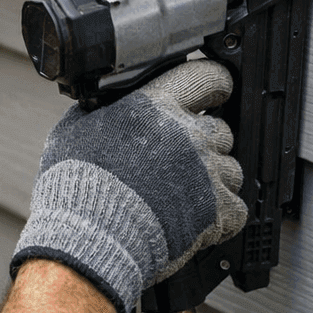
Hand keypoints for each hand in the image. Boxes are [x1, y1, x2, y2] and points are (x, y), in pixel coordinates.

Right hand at [10, 60, 247, 312]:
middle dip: (205, 144)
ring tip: (184, 196)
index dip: (214, 85)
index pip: (208, 77)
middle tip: (180, 162)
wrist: (88, 235)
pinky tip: (196, 220)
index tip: (214, 93)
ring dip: (214, 181)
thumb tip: (106, 105)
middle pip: (221, 129)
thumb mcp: (75, 129)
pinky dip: (222, 217)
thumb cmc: (76, 186)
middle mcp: (188, 133)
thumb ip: (102, 111)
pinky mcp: (217, 210)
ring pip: (232, 169)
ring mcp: (207, 171)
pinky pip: (237, 208)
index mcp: (157, 106)